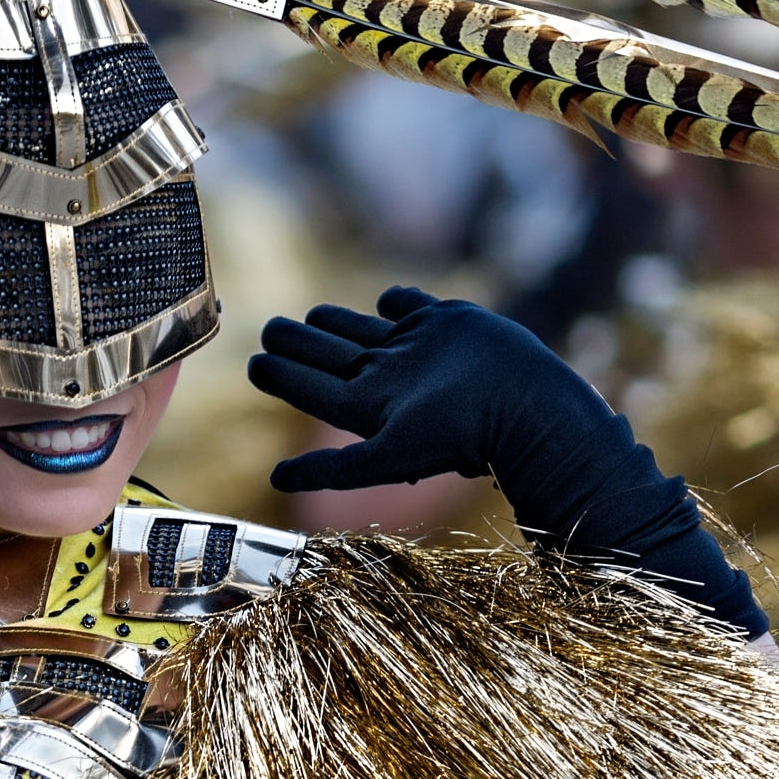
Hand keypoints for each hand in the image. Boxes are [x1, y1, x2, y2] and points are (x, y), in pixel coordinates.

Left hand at [247, 285, 612, 493]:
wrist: (527, 406)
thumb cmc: (459, 435)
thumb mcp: (388, 455)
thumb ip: (333, 468)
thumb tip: (275, 480)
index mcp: (370, 407)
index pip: (313, 389)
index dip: (281, 377)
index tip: (251, 363)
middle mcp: (391, 379)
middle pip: (332, 357)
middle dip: (299, 345)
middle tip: (268, 329)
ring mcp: (419, 350)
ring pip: (365, 331)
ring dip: (337, 323)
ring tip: (311, 316)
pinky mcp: (450, 323)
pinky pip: (414, 307)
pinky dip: (398, 301)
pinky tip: (386, 298)